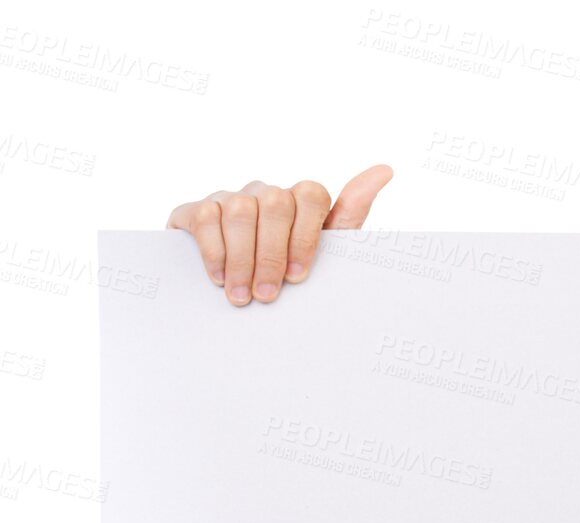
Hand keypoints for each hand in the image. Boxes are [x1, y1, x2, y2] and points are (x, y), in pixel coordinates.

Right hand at [164, 163, 393, 306]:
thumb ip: (352, 214)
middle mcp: (266, 193)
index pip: (312, 195)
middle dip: (272, 254)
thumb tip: (385, 169)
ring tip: (242, 296)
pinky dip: (215, 251)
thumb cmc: (288, 273)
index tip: (299, 276)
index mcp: (300, 201)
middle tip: (268, 295)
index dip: (306, 236)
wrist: (235, 294)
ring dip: (242, 259)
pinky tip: (219, 278)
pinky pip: (207, 216)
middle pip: (276, 203)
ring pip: (240, 209)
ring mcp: (229, 197)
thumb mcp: (326, 252)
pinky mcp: (194, 210)